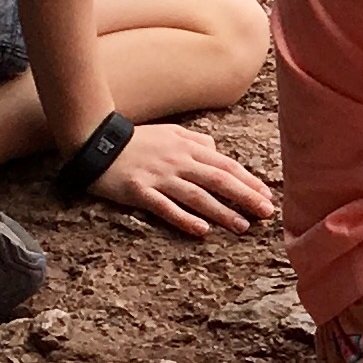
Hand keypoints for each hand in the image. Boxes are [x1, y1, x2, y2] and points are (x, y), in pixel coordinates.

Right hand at [88, 121, 272, 238]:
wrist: (96, 141)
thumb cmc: (137, 140)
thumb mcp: (172, 132)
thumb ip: (197, 141)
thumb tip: (217, 150)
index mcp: (188, 147)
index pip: (226, 165)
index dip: (248, 180)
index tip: (266, 194)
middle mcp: (179, 162)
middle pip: (218, 180)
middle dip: (245, 196)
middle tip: (266, 212)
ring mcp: (159, 177)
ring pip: (197, 196)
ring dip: (222, 211)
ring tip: (242, 225)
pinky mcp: (140, 192)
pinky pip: (165, 207)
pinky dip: (184, 219)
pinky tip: (202, 230)